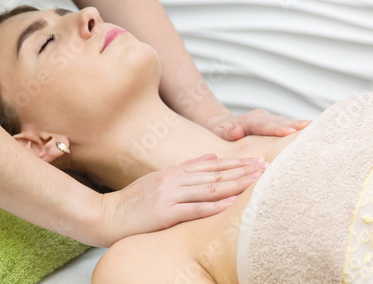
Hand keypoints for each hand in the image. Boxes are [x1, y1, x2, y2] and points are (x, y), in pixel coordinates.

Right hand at [100, 153, 267, 245]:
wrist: (107, 215)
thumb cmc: (134, 201)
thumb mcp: (160, 178)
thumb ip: (186, 167)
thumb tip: (211, 157)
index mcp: (174, 172)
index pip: (212, 166)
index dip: (235, 163)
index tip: (255, 161)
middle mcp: (174, 181)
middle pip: (215, 175)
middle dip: (242, 171)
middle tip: (265, 167)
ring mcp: (169, 196)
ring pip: (209, 189)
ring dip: (235, 184)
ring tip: (256, 180)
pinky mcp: (164, 213)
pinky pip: (194, 209)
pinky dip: (214, 206)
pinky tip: (232, 203)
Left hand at [203, 110, 311, 140]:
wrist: (221, 124)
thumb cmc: (219, 132)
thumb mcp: (218, 133)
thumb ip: (227, 133)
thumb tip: (236, 131)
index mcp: (247, 121)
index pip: (263, 125)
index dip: (277, 129)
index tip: (290, 132)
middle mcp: (260, 117)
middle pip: (279, 121)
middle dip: (295, 124)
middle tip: (311, 127)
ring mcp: (268, 119)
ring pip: (286, 122)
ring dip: (301, 125)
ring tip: (318, 128)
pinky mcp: (274, 123)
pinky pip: (288, 125)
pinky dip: (300, 128)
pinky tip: (315, 131)